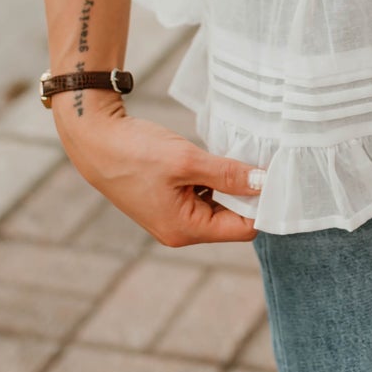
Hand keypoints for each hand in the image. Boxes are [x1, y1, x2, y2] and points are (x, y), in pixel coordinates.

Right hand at [55, 96, 264, 245]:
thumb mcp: (186, 161)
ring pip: (219, 206)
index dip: (263, 205)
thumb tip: (265, 183)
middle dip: (248, 194)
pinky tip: (215, 159)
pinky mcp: (167, 201)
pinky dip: (214, 181)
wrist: (94, 139)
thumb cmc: (135, 151)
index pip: (243, 229)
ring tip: (239, 157)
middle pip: (232, 220)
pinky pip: (203, 197)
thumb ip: (227, 174)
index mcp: (185, 230)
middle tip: (262, 162)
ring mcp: (172, 217)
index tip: (277, 177)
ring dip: (231, 185)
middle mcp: (179, 231)